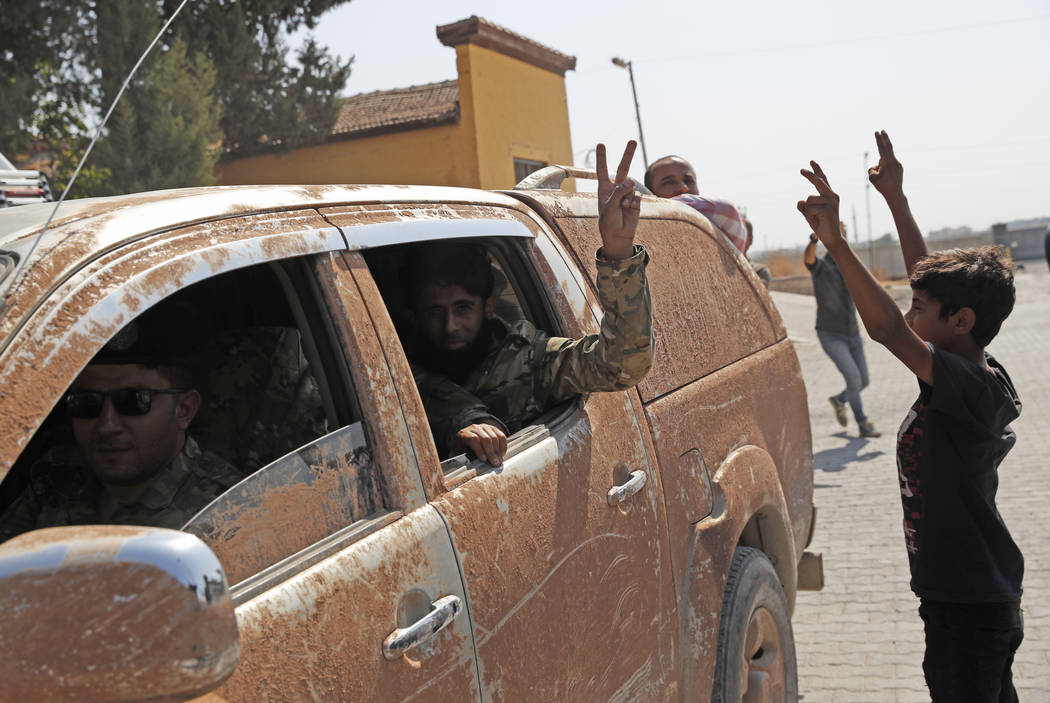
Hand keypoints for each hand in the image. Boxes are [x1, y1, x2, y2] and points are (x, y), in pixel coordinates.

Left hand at [454, 423, 506, 465]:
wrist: (468, 440)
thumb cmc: (463, 450)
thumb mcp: (459, 454)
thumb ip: (460, 459)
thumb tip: (464, 466)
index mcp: (463, 434)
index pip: (473, 439)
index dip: (479, 450)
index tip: (483, 460)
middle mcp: (474, 428)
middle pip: (486, 439)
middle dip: (491, 453)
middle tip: (494, 463)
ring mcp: (485, 427)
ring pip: (495, 437)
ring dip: (498, 451)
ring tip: (499, 461)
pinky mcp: (493, 428)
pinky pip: (501, 436)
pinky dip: (503, 446)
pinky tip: (502, 454)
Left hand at [596, 141, 641, 259]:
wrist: (618, 235)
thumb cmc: (609, 221)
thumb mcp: (609, 205)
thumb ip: (619, 191)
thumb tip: (632, 180)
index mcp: (604, 188)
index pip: (603, 170)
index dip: (602, 157)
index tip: (601, 144)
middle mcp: (616, 188)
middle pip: (623, 168)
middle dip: (628, 154)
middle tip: (634, 140)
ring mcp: (627, 193)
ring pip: (631, 185)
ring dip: (627, 196)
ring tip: (622, 208)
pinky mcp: (636, 200)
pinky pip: (637, 195)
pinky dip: (633, 202)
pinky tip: (629, 210)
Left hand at [797, 161, 845, 248]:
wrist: (832, 238)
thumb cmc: (821, 226)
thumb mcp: (810, 215)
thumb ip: (805, 208)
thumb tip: (799, 201)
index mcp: (830, 196)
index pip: (823, 180)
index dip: (817, 171)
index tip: (811, 161)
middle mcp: (832, 196)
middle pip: (818, 181)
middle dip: (809, 175)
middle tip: (800, 170)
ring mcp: (831, 202)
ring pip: (809, 199)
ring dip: (807, 210)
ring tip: (815, 218)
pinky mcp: (828, 208)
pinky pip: (809, 208)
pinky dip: (808, 215)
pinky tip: (817, 220)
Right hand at [867, 130, 903, 199]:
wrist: (895, 194)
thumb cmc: (882, 186)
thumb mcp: (872, 178)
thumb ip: (872, 168)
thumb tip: (878, 165)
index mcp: (887, 162)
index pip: (882, 148)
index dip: (879, 139)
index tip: (877, 132)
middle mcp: (894, 161)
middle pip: (888, 147)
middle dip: (885, 139)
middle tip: (883, 130)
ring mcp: (898, 164)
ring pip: (886, 161)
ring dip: (881, 166)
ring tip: (882, 178)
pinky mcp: (900, 168)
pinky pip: (890, 165)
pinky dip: (886, 169)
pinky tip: (886, 178)